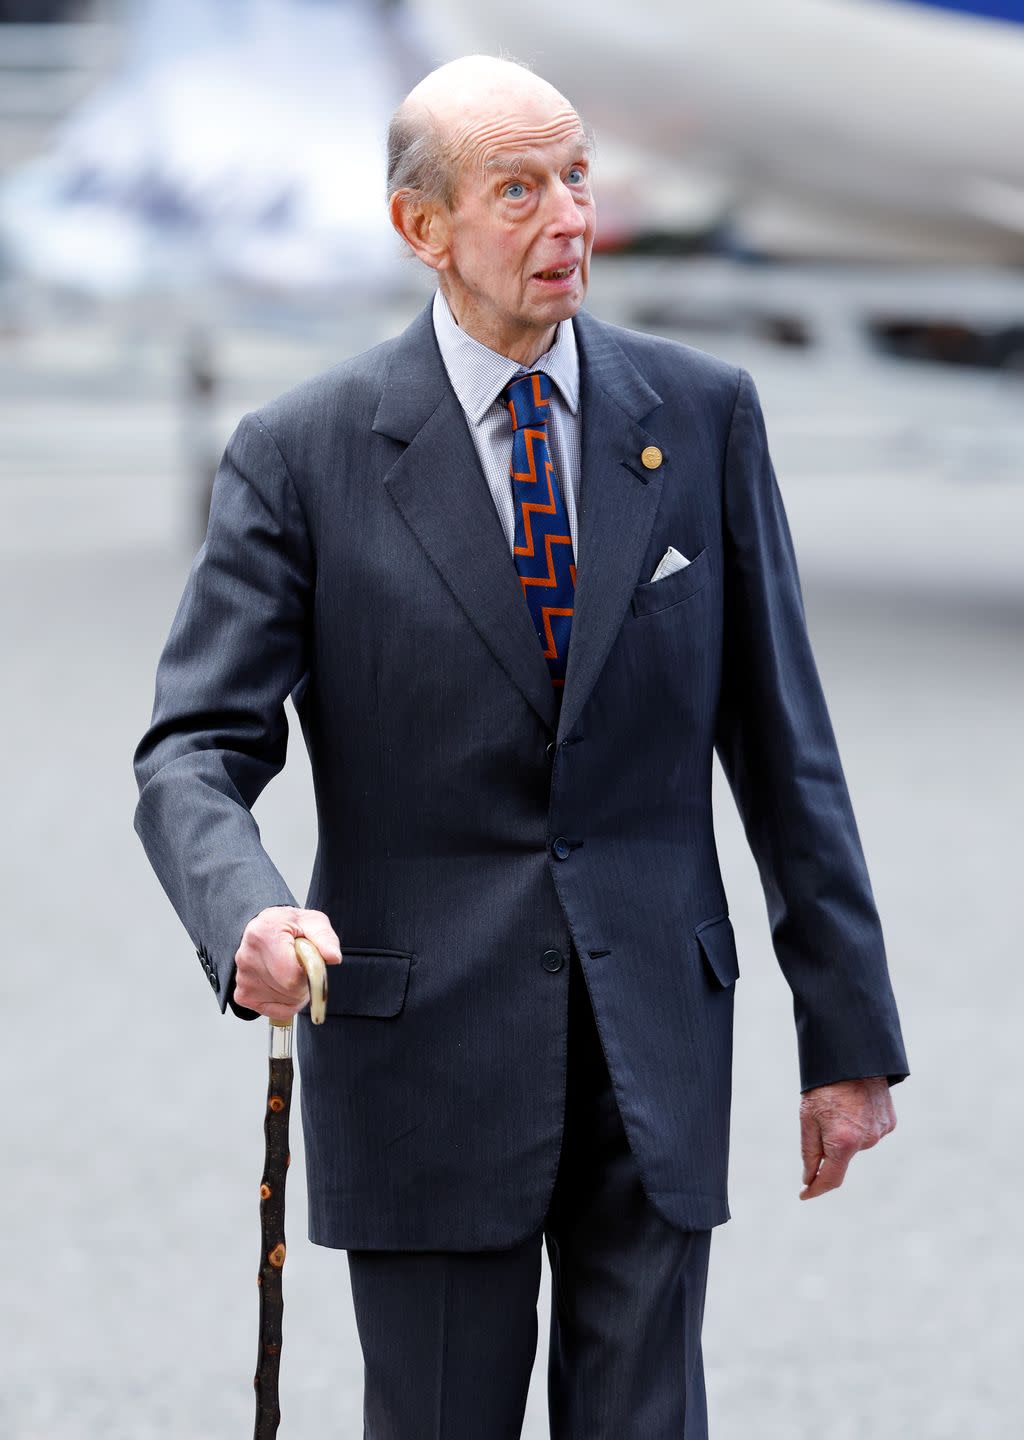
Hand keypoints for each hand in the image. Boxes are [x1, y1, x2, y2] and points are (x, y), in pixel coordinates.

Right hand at [233, 905, 341, 1019]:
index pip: (292, 974)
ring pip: (284, 1001)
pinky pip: (275, 1010)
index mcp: (264, 934)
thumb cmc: (287, 925)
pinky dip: (286, 1002)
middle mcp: (248, 957)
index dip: (310, 975)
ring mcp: (243, 978)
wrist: (264, 929)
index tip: (312, 965)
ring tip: (291, 971)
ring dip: (296, 993)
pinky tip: (283, 984)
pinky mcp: (244, 994)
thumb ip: (325, 938)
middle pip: (288, 990)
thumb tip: (333, 957)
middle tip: (303, 967)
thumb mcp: (312, 921)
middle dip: (305, 983)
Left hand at [799, 1076, 896, 1200]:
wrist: (853, 1058)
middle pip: (842, 1157)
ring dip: (846, 1134)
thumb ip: (810, 1153)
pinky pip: (870, 1131)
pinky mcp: (889, 1122)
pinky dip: (860, 1125)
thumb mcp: (808, 1118)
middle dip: (830, 1146)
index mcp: (843, 1142)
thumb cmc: (824, 1087)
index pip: (831, 1179)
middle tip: (822, 1119)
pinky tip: (855, 1106)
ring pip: (857, 1144)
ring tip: (840, 1107)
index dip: (816, 1189)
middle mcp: (866, 1141)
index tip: (804, 1194)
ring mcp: (881, 1132)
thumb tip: (809, 1179)